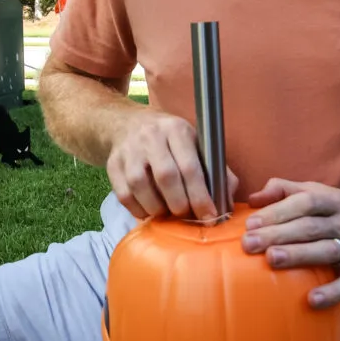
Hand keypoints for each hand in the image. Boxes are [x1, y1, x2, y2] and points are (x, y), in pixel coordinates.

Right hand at [107, 109, 238, 220]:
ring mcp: (128, 151)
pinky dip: (139, 210)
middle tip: (187, 216)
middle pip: (166, 177)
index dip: (200, 196)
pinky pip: (124, 196)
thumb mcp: (194, 142)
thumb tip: (227, 200)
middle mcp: (151, 137)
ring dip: (158, 209)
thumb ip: (215, 169)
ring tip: (168, 213)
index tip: (209, 216)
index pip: (190, 167)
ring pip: (141, 187)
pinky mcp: (112, 164)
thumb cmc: (169, 139)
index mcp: (176, 130)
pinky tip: (149, 210)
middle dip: (180, 205)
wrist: (126, 124)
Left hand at [242, 178, 339, 307]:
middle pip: (310, 227)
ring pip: (326, 250)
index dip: (278, 211)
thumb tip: (253, 199)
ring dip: (299, 255)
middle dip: (278, 234)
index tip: (251, 223)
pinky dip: (332, 292)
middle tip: (249, 244)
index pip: (305, 201)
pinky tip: (312, 300)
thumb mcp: (323, 192)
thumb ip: (287, 190)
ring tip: (272, 259)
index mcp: (333, 200)